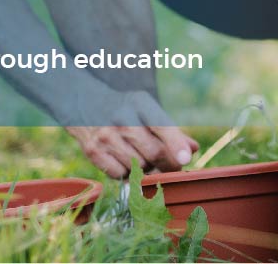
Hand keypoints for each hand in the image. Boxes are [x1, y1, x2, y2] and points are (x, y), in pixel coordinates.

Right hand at [63, 90, 196, 178]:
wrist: (84, 103)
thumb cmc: (126, 110)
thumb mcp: (148, 110)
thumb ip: (171, 131)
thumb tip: (193, 149)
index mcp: (140, 103)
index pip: (162, 126)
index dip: (175, 145)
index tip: (186, 159)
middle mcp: (122, 119)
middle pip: (153, 152)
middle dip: (168, 164)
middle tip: (172, 165)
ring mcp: (105, 136)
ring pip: (139, 167)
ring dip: (147, 169)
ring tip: (143, 158)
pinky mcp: (92, 151)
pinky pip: (119, 175)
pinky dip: (127, 173)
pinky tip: (124, 160)